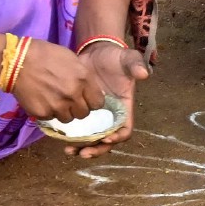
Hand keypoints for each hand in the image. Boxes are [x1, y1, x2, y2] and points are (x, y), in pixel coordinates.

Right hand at [10, 40, 104, 122]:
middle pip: (83, 113)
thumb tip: (89, 90)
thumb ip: (83, 77)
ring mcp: (57, 106)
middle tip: (68, 100)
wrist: (17, 61)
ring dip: (63, 112)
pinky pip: (50, 118)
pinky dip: (48, 111)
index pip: (98, 103)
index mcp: (83, 79)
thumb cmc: (46, 55)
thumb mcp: (72, 60)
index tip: (85, 99)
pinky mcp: (42, 113)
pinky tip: (42, 100)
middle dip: (78, 108)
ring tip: (54, 100)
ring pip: (68, 118)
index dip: (92, 101)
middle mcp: (73, 95)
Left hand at [68, 40, 151, 158]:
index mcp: (124, 109)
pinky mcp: (81, 112)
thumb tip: (144, 74)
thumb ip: (136, 65)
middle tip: (83, 153)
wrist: (95, 52)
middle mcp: (111, 117)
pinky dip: (71, 137)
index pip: (124, 130)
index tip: (105, 137)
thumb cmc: (114, 57)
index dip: (116, 137)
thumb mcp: (127, 59)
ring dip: (82, 148)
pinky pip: (78, 130)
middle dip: (96, 149)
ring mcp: (96, 116)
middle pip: (107, 141)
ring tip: (69, 150)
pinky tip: (60, 139)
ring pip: (91, 139)